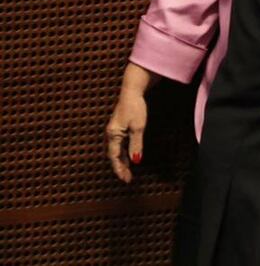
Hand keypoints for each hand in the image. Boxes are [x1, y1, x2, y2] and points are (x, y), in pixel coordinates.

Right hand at [105, 63, 157, 182]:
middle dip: (120, 168)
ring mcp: (114, 130)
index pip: (114, 157)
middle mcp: (111, 134)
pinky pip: (118, 144)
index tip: (125, 179)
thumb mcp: (138, 127)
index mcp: (113, 135)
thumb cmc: (135, 108)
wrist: (132, 91)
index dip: (119, 169)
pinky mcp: (118, 127)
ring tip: (128, 172)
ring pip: (116, 150)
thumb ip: (136, 145)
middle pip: (113, 155)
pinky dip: (122, 153)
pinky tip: (128, 157)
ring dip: (121, 161)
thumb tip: (136, 161)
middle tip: (127, 179)